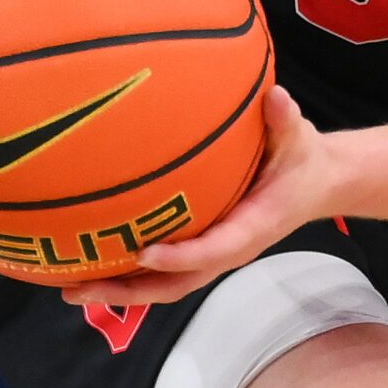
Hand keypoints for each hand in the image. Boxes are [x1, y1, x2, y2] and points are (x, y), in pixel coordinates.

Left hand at [64, 88, 341, 308]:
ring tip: (71, 287)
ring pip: (164, 285)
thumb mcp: (300, 139)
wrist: (316, 183)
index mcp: (253, 227)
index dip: (181, 256)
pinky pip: (164, 271)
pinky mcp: (203, 249)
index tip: (145, 253)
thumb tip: (276, 97)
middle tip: (80, 287)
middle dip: (129, 291)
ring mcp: (213, 254)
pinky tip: (94, 264)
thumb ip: (286, 121)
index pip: (215, 249)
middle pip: (176, 284)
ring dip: (120, 290)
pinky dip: (129, 274)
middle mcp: (229, 249)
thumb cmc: (302, 161)